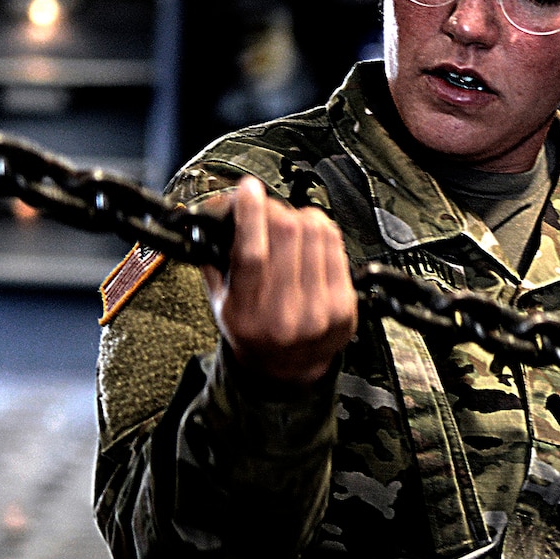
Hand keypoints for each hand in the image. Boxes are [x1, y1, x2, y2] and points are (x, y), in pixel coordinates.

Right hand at [199, 177, 358, 386]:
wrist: (287, 369)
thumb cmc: (252, 329)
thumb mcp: (221, 302)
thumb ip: (215, 257)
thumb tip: (219, 210)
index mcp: (247, 313)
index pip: (251, 253)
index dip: (251, 214)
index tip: (248, 189)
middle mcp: (284, 314)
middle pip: (287, 233)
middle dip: (274, 210)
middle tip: (267, 214)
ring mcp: (319, 311)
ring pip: (316, 231)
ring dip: (300, 217)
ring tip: (290, 230)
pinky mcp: (344, 306)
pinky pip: (336, 244)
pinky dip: (321, 232)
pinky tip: (310, 243)